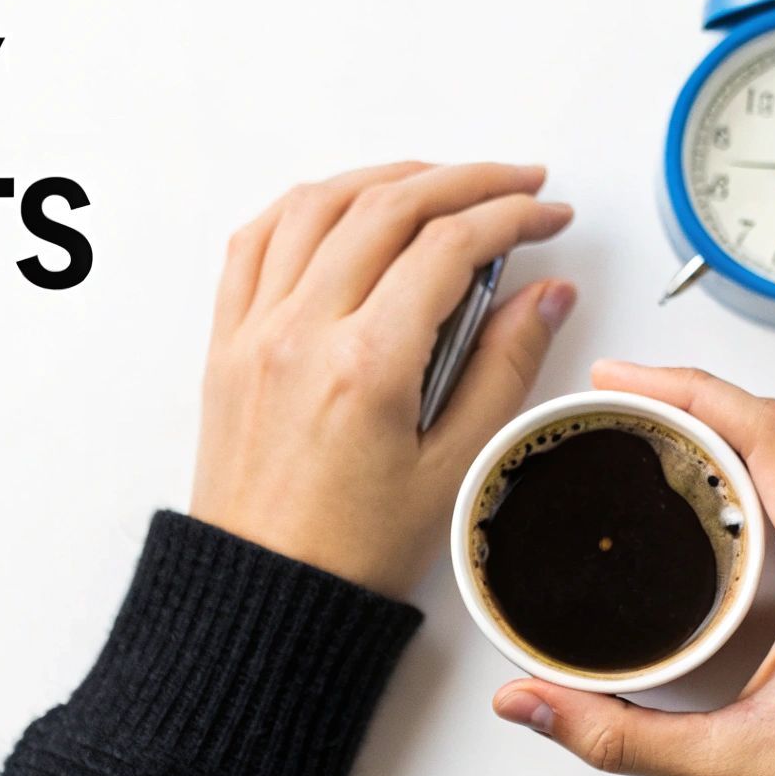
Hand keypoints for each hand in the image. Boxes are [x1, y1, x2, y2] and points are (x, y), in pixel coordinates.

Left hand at [191, 161, 576, 599]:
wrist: (264, 598)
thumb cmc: (353, 554)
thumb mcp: (454, 468)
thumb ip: (505, 368)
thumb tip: (547, 294)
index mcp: (366, 366)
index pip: (449, 247)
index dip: (510, 215)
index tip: (547, 213)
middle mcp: (301, 332)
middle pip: (388, 208)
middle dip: (463, 180)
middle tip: (515, 183)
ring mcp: (255, 331)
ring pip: (317, 205)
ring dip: (386, 178)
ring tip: (440, 183)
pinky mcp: (227, 342)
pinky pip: (255, 241)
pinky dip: (306, 205)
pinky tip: (344, 206)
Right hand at [492, 362, 774, 775]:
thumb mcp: (729, 762)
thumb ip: (615, 735)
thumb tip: (529, 703)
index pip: (769, 436)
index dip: (691, 390)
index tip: (626, 380)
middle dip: (697, 400)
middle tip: (622, 401)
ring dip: (737, 431)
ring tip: (664, 434)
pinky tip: (731, 485)